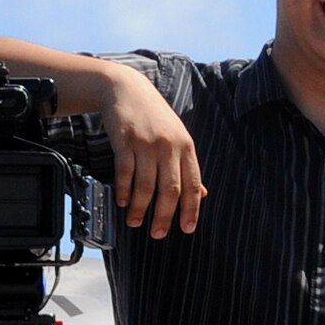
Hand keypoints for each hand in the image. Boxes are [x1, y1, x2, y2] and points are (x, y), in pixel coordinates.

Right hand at [101, 69, 205, 238]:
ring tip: (135, 222)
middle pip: (170, 189)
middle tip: (158, 234)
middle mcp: (168, 146)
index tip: (187, 229)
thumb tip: (201, 193)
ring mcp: (146, 143)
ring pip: (145, 185)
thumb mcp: (177, 138)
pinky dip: (124, 191)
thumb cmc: (154, 117)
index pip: (192, 184)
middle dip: (164, 216)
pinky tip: (123, 202)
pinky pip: (125, 173)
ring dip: (140, 208)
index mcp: (185, 147)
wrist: (127, 90)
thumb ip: (187, 166)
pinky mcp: (125, 141)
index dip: (191, 209)